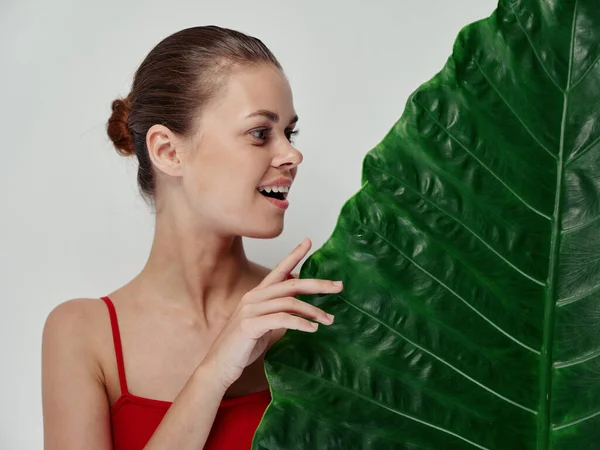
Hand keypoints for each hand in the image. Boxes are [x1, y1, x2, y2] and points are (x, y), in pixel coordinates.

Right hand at [202, 238, 341, 390]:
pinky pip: (282, 319)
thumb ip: (279, 312)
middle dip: (317, 284)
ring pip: (290, 302)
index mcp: (257, 294)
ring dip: (313, 310)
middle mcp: (254, 297)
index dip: (294, 255)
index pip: (279, 270)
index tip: (309, 241)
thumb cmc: (243, 347)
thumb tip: (299, 305)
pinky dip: (301, 323)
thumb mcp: (265, 325)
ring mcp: (250, 309)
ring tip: (328, 319)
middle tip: (338, 286)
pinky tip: (312, 329)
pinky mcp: (250, 324)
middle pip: (291, 284)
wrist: (220, 366)